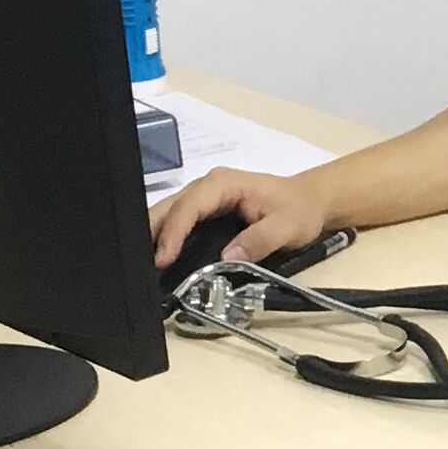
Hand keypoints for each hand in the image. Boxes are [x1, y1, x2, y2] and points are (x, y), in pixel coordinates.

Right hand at [147, 166, 337, 269]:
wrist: (310, 200)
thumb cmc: (299, 209)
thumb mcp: (288, 226)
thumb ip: (260, 240)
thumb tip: (227, 257)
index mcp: (224, 184)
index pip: (189, 206)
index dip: (173, 231)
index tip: (162, 258)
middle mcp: (207, 187)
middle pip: (169, 207)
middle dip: (150, 232)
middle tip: (137, 264)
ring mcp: (203, 198)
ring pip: (168, 213)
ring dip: (152, 236)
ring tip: (141, 264)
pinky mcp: (204, 212)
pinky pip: (177, 221)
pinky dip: (164, 237)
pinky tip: (156, 257)